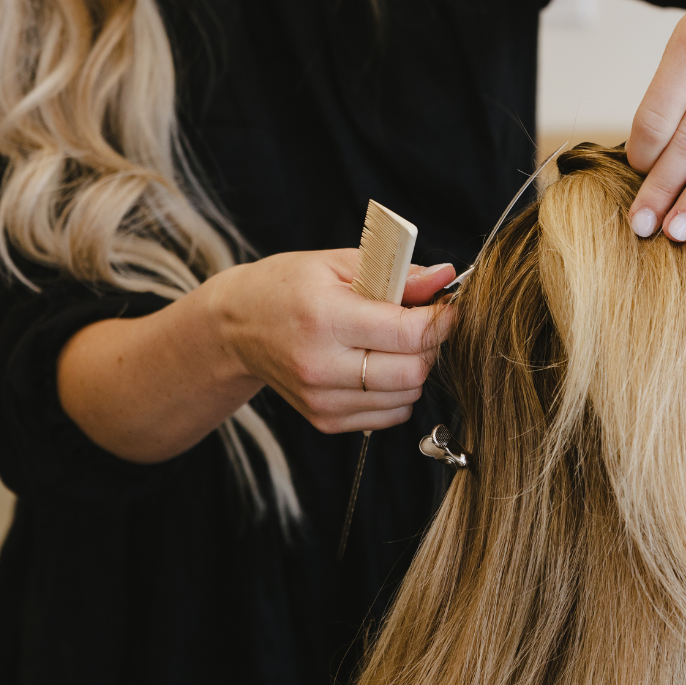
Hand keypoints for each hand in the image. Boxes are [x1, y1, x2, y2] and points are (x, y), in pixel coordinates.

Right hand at [211, 248, 455, 434]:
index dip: (441, 320)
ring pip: (407, 397)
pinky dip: (398, 392)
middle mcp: (322, 366)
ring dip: (416, 370)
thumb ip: (398, 273)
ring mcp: (323, 400)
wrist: (238, 327)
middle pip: (412, 372)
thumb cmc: (289, 287)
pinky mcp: (326, 420)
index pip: (407, 333)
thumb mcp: (339, 264)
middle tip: (424, 325)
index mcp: (325, 318)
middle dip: (431, 347)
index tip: (447, 308)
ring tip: (397, 344)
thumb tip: (445, 276)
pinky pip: (390, 415)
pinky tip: (380, 367)